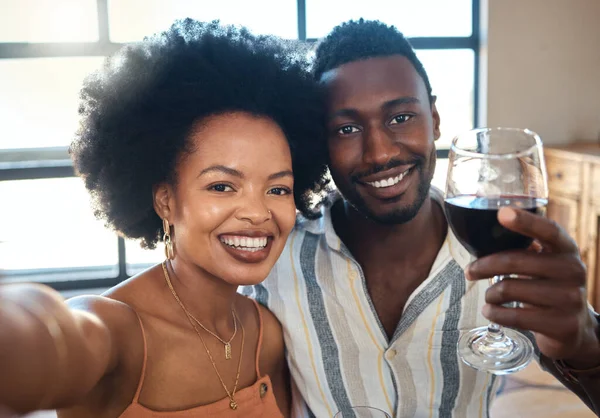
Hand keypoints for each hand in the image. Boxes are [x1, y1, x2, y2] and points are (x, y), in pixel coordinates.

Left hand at [466, 207, 599, 366]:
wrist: (575, 327)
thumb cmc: (548, 286)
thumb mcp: (544, 262)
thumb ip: (524, 247)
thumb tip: (482, 233)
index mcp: (567, 249)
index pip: (548, 230)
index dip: (526, 221)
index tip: (502, 213)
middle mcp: (573, 270)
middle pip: (514, 261)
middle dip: (484, 266)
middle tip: (469, 272)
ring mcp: (570, 299)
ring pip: (509, 289)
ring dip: (490, 294)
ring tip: (490, 296)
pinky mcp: (561, 325)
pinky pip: (514, 316)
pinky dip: (495, 314)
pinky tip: (490, 311)